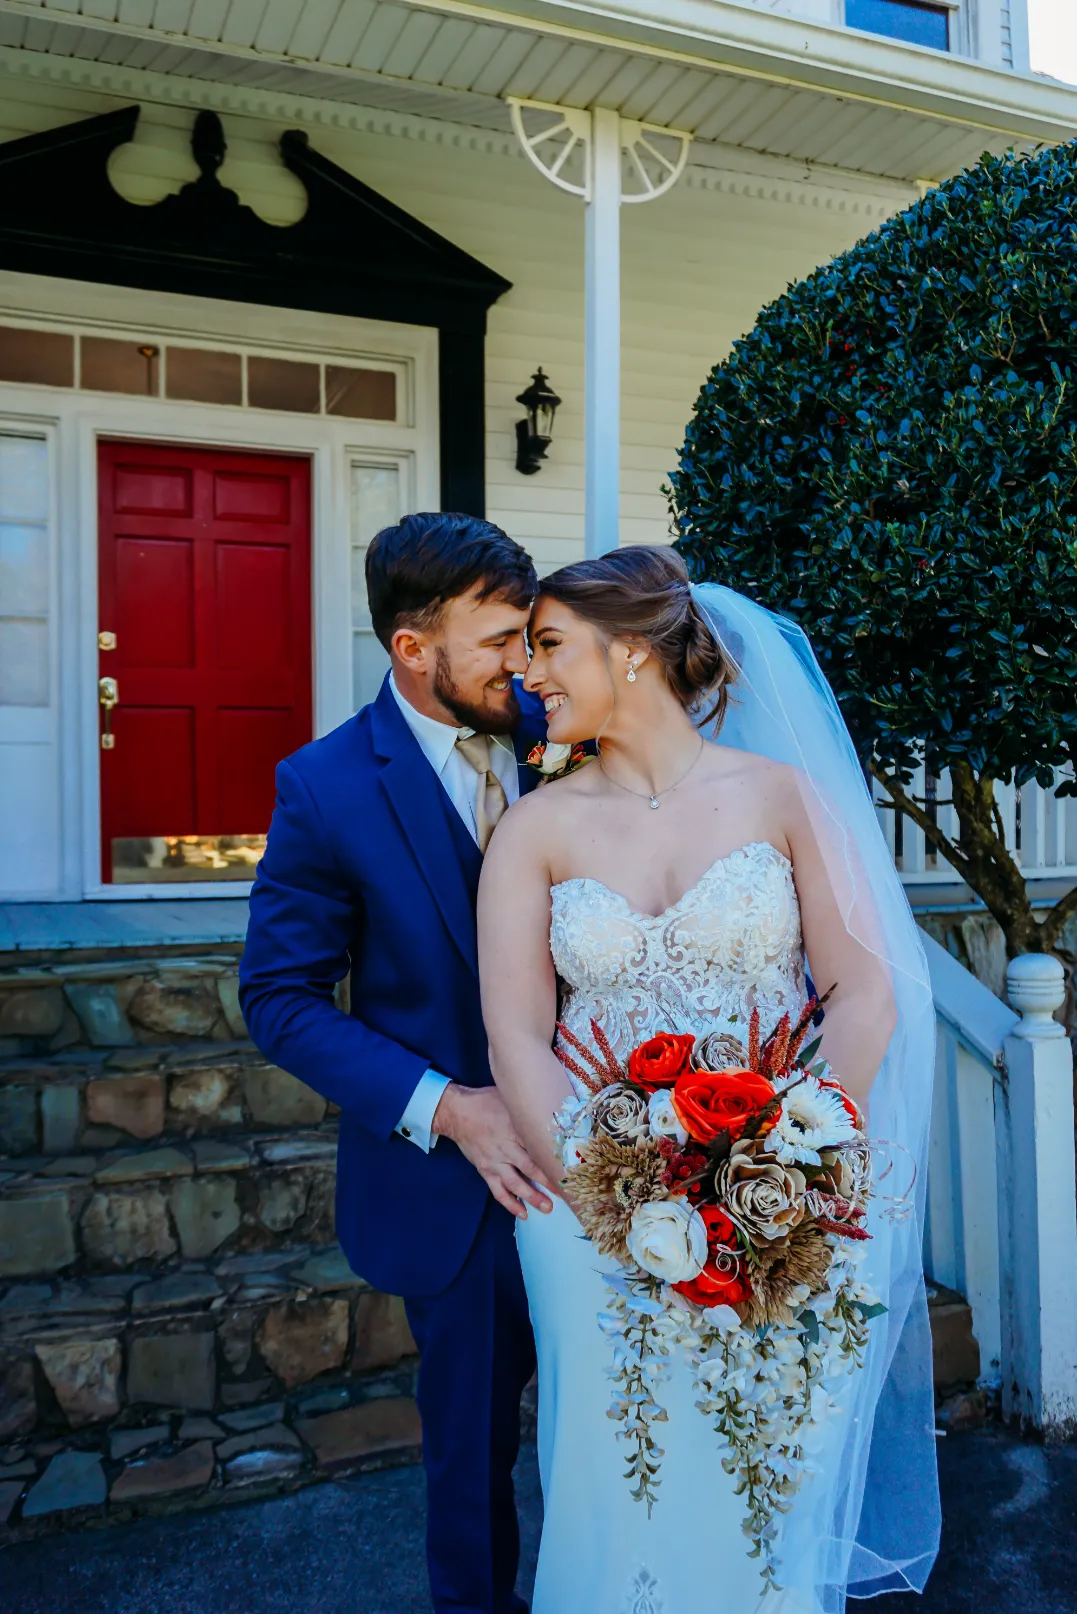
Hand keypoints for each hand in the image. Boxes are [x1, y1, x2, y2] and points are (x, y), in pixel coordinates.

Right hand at [432, 1083, 554, 1219]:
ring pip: (515, 1183)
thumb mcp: (509, 1098)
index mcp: (515, 1128)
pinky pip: (498, 1191)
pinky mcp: (485, 1170)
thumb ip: (528, 1105)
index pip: (538, 1146)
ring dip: (531, 1197)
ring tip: (547, 1208)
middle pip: (530, 1167)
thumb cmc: (486, 1102)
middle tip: (565, 1192)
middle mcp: (506, 1147)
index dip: (553, 1157)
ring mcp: (495, 1161)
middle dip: (548, 1181)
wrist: (457, 1112)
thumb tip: (551, 1102)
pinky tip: (522, 1213)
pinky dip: (510, 1203)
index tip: (569, 1167)